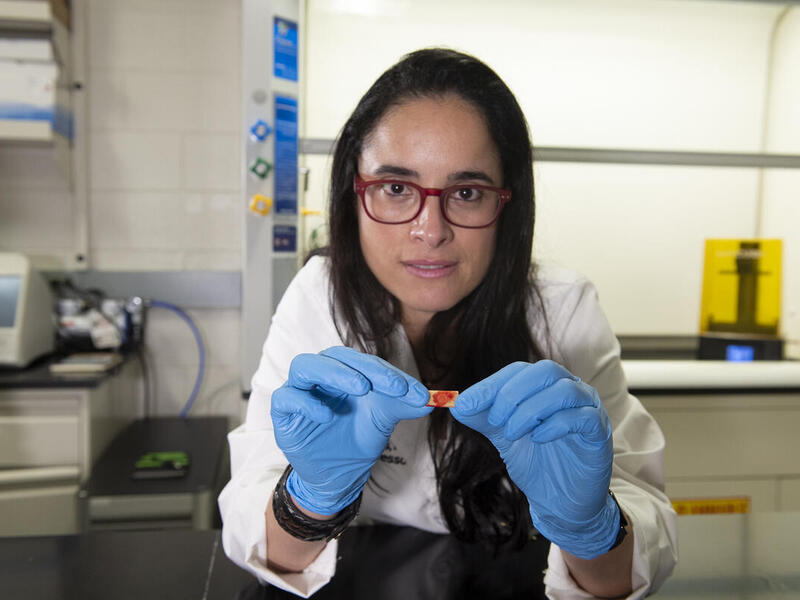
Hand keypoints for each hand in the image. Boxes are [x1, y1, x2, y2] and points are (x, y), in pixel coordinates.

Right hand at [271, 346, 431, 514]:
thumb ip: (403, 404)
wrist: (338, 475)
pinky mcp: (283, 413)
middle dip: (364, 368)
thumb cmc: (357, 440)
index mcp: (345, 372)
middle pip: (335, 356)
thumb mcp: (384, 420)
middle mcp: (321, 376)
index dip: (387, 372)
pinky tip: (328, 416)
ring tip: (360, 389)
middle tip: (390, 387)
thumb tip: (428, 399)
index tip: (410, 390)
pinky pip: (286, 398)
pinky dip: (307, 403)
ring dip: (334, 373)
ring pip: (305, 366)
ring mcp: (299, 391)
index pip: (363, 361)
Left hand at [450, 360, 618, 558]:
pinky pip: (583, 416)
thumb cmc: (536, 463)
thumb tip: (456, 404)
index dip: (491, 384)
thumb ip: (483, 418)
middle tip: (495, 421)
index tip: (465, 404)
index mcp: (544, 387)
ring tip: (512, 434)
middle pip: (545, 371)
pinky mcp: (600, 432)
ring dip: (531, 410)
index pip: (518, 371)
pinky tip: (538, 439)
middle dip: (513, 394)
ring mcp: (588, 409)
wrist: (560, 502)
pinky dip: (555, 425)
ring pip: (565, 390)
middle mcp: (569, 390)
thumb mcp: (503, 437)